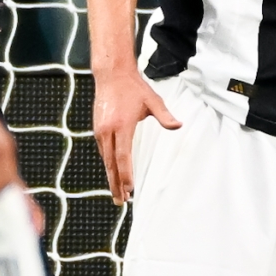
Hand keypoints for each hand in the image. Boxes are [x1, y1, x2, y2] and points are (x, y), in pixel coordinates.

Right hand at [93, 65, 178, 205]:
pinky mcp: (97, 129)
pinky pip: (103, 151)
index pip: (123, 157)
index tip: (130, 190)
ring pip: (105, 159)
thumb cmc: (133, 88)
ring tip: (117, 192)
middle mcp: (107, 130)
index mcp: (122, 126)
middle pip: (111, 164)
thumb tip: (178, 125)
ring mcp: (100, 130)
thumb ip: (164, 116)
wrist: (111, 75)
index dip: (126, 175)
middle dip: (116, 184)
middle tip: (121, 201)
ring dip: (111, 176)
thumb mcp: (153, 100)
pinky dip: (108, 164)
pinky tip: (113, 173)